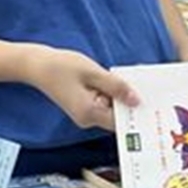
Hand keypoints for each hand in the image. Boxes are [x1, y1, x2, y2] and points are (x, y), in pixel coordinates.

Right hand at [25, 46, 139, 131]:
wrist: (37, 66)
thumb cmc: (61, 66)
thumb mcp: (93, 72)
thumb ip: (115, 86)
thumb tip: (136, 100)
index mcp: (89, 113)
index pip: (120, 121)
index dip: (135, 111)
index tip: (150, 101)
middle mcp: (87, 120)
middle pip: (116, 116)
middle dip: (128, 101)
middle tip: (143, 85)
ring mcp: (84, 115)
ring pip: (110, 109)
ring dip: (118, 95)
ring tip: (127, 78)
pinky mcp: (83, 107)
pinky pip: (102, 103)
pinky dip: (109, 93)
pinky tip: (112, 79)